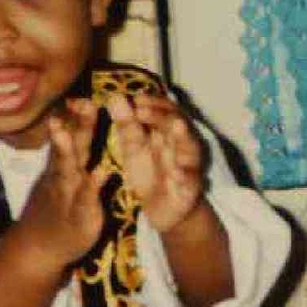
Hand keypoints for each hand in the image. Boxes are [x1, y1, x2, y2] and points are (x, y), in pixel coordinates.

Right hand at [18, 98, 106, 268]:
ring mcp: (67, 194)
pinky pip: (85, 199)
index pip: (71, 135)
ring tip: (65, 132)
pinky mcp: (77, 215)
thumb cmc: (53, 210)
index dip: (77, 115)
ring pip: (68, 169)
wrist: (36, 248)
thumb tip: (71, 126)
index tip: (82, 94)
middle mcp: (63, 175)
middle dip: (77, 124)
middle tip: (83, 101)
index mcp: (64, 165)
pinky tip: (102, 174)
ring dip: (66, 150)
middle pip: (70, 145)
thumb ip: (67, 154)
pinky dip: (92, 187)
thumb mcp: (58, 178)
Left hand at [107, 93, 204, 233]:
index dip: (152, 102)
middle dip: (161, 115)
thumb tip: (114, 97)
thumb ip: (127, 126)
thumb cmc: (150, 173)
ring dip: (183, 137)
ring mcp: (189, 164)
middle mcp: (182, 143)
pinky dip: (186, 175)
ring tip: (177, 126)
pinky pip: (191, 179)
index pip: (164, 109)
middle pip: (177, 122)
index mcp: (167, 131)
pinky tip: (177, 173)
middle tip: (142, 110)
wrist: (163, 209)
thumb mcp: (133, 149)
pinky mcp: (191, 187)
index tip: (135, 98)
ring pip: (190, 147)